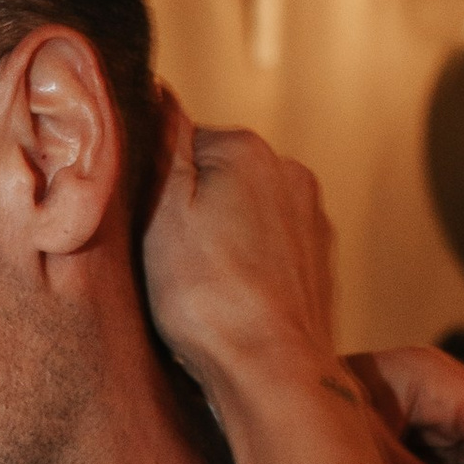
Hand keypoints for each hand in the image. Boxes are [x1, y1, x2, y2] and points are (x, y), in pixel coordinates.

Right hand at [141, 96, 338, 401]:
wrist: (272, 371)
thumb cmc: (209, 301)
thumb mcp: (160, 215)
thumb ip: (161, 147)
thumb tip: (158, 92)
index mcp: (245, 149)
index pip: (182, 143)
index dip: (154, 188)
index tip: (145, 230)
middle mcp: (287, 171)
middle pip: (216, 178)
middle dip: (192, 212)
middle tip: (168, 264)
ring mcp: (309, 217)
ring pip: (244, 215)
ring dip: (221, 240)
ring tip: (201, 289)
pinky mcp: (318, 260)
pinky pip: (269, 250)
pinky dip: (248, 268)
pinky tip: (231, 302)